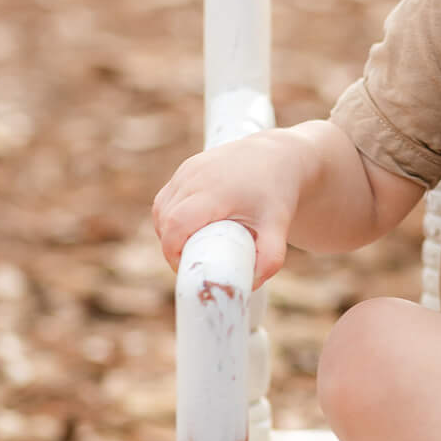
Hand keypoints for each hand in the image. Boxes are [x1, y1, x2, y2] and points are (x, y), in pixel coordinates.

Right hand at [152, 132, 307, 288]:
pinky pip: (166, 198)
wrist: (278, 155)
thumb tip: (250, 285)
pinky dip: (169, 217)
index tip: (187, 268)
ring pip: (161, 209)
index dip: (173, 251)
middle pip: (164, 219)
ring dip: (167, 232)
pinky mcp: (186, 168)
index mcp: (215, 191)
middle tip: (194, 262)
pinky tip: (185, 230)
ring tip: (191, 247)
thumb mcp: (279, 226)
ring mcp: (188, 170)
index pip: (176, 224)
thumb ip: (270, 258)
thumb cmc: (277, 192)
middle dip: (171, 246)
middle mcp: (196, 176)